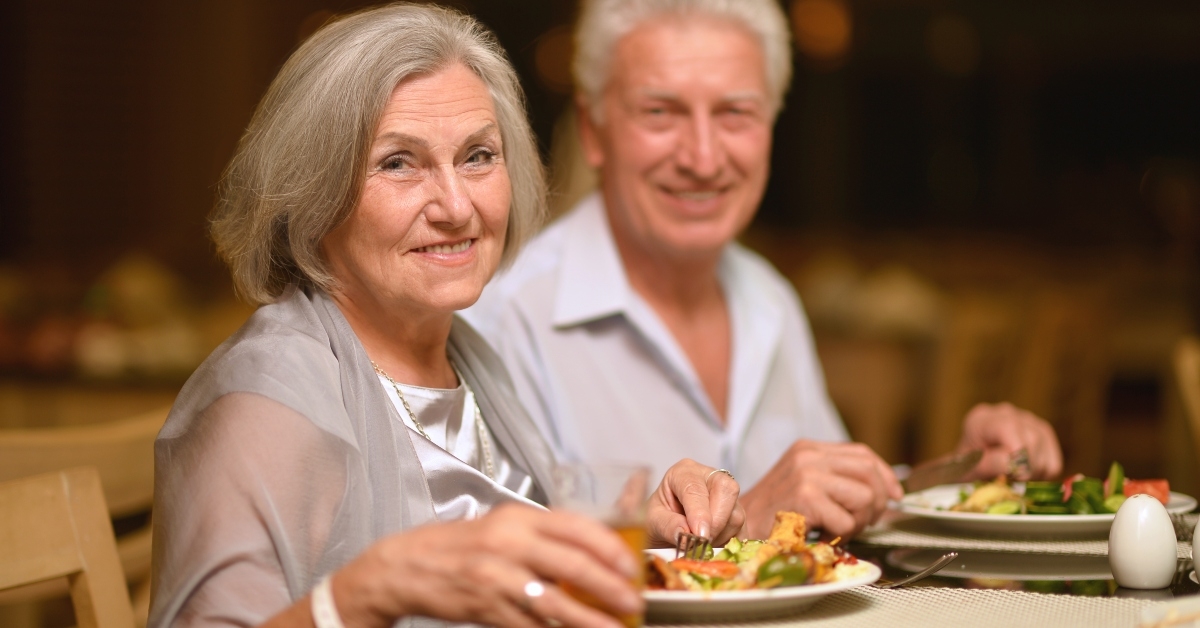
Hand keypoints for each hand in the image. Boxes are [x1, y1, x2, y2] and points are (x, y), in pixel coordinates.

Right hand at [325, 504, 640, 627]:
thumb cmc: (459, 546)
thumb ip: (542, 536)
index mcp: (517, 517)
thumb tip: (592, 554)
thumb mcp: (501, 527)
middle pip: (572, 564)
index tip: (630, 565)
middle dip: (609, 586)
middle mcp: (508, 542)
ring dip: (589, 620)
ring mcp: (496, 577)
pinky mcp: (485, 607)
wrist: (407, 566)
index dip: (609, 547)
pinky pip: (529, 625)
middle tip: (632, 601)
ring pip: (555, 602)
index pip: (575, 526)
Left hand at [647, 459, 744, 547]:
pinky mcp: (737, 514)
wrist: (662, 531)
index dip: (699, 512)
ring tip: (700, 545)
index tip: (699, 534)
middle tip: (701, 542)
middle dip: (716, 521)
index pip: (696, 488)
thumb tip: (685, 534)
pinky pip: (743, 530)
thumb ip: (667, 525)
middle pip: (726, 490)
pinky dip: (729, 543)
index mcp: (684, 472)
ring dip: (720, 535)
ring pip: (736, 513)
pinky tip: (712, 547)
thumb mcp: (652, 522)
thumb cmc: (656, 520)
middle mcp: (709, 477)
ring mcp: (727, 495)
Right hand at [740, 440, 902, 538]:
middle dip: (878, 502)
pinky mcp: (806, 497)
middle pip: (869, 472)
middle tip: (866, 521)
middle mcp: (809, 456)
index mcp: (808, 449)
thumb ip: (834, 479)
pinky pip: (847, 520)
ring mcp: (807, 475)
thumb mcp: (802, 482)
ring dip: (860, 521)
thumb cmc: (771, 512)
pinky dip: (841, 534)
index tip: (895, 495)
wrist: (737, 526)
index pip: (862, 453)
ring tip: (839, 528)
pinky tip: (822, 534)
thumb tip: (880, 491)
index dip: (885, 475)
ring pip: (865, 497)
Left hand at [957, 402, 1061, 480]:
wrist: (973, 470)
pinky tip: (1025, 475)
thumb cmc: (967, 470)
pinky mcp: (1043, 433)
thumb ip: (990, 464)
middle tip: (1012, 481)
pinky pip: (1054, 459)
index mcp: (982, 419)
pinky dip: (1043, 474)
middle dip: (1026, 467)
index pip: (1009, 427)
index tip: (1014, 475)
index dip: (1017, 454)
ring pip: (1045, 448)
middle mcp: (1006, 413)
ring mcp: (1026, 420)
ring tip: (1015, 478)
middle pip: (1032, 438)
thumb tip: (1015, 462)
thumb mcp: (970, 469)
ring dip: (1035, 472)